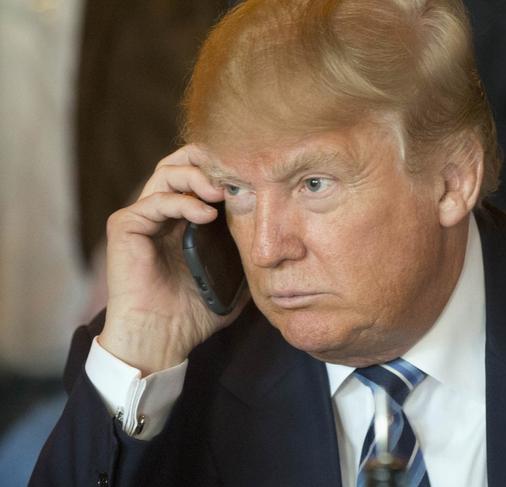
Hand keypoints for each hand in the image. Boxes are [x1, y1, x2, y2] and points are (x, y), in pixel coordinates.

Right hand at [98, 145, 248, 374]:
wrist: (161, 338)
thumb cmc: (192, 314)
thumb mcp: (230, 280)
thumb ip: (245, 257)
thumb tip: (277, 247)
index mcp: (183, 221)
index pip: (199, 177)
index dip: (222, 170)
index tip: (251, 176)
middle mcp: (161, 213)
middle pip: (180, 164)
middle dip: (207, 161)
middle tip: (234, 172)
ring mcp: (142, 218)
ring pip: (166, 173)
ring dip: (197, 176)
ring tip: (222, 192)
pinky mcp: (126, 226)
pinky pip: (156, 201)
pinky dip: (183, 201)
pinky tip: (207, 214)